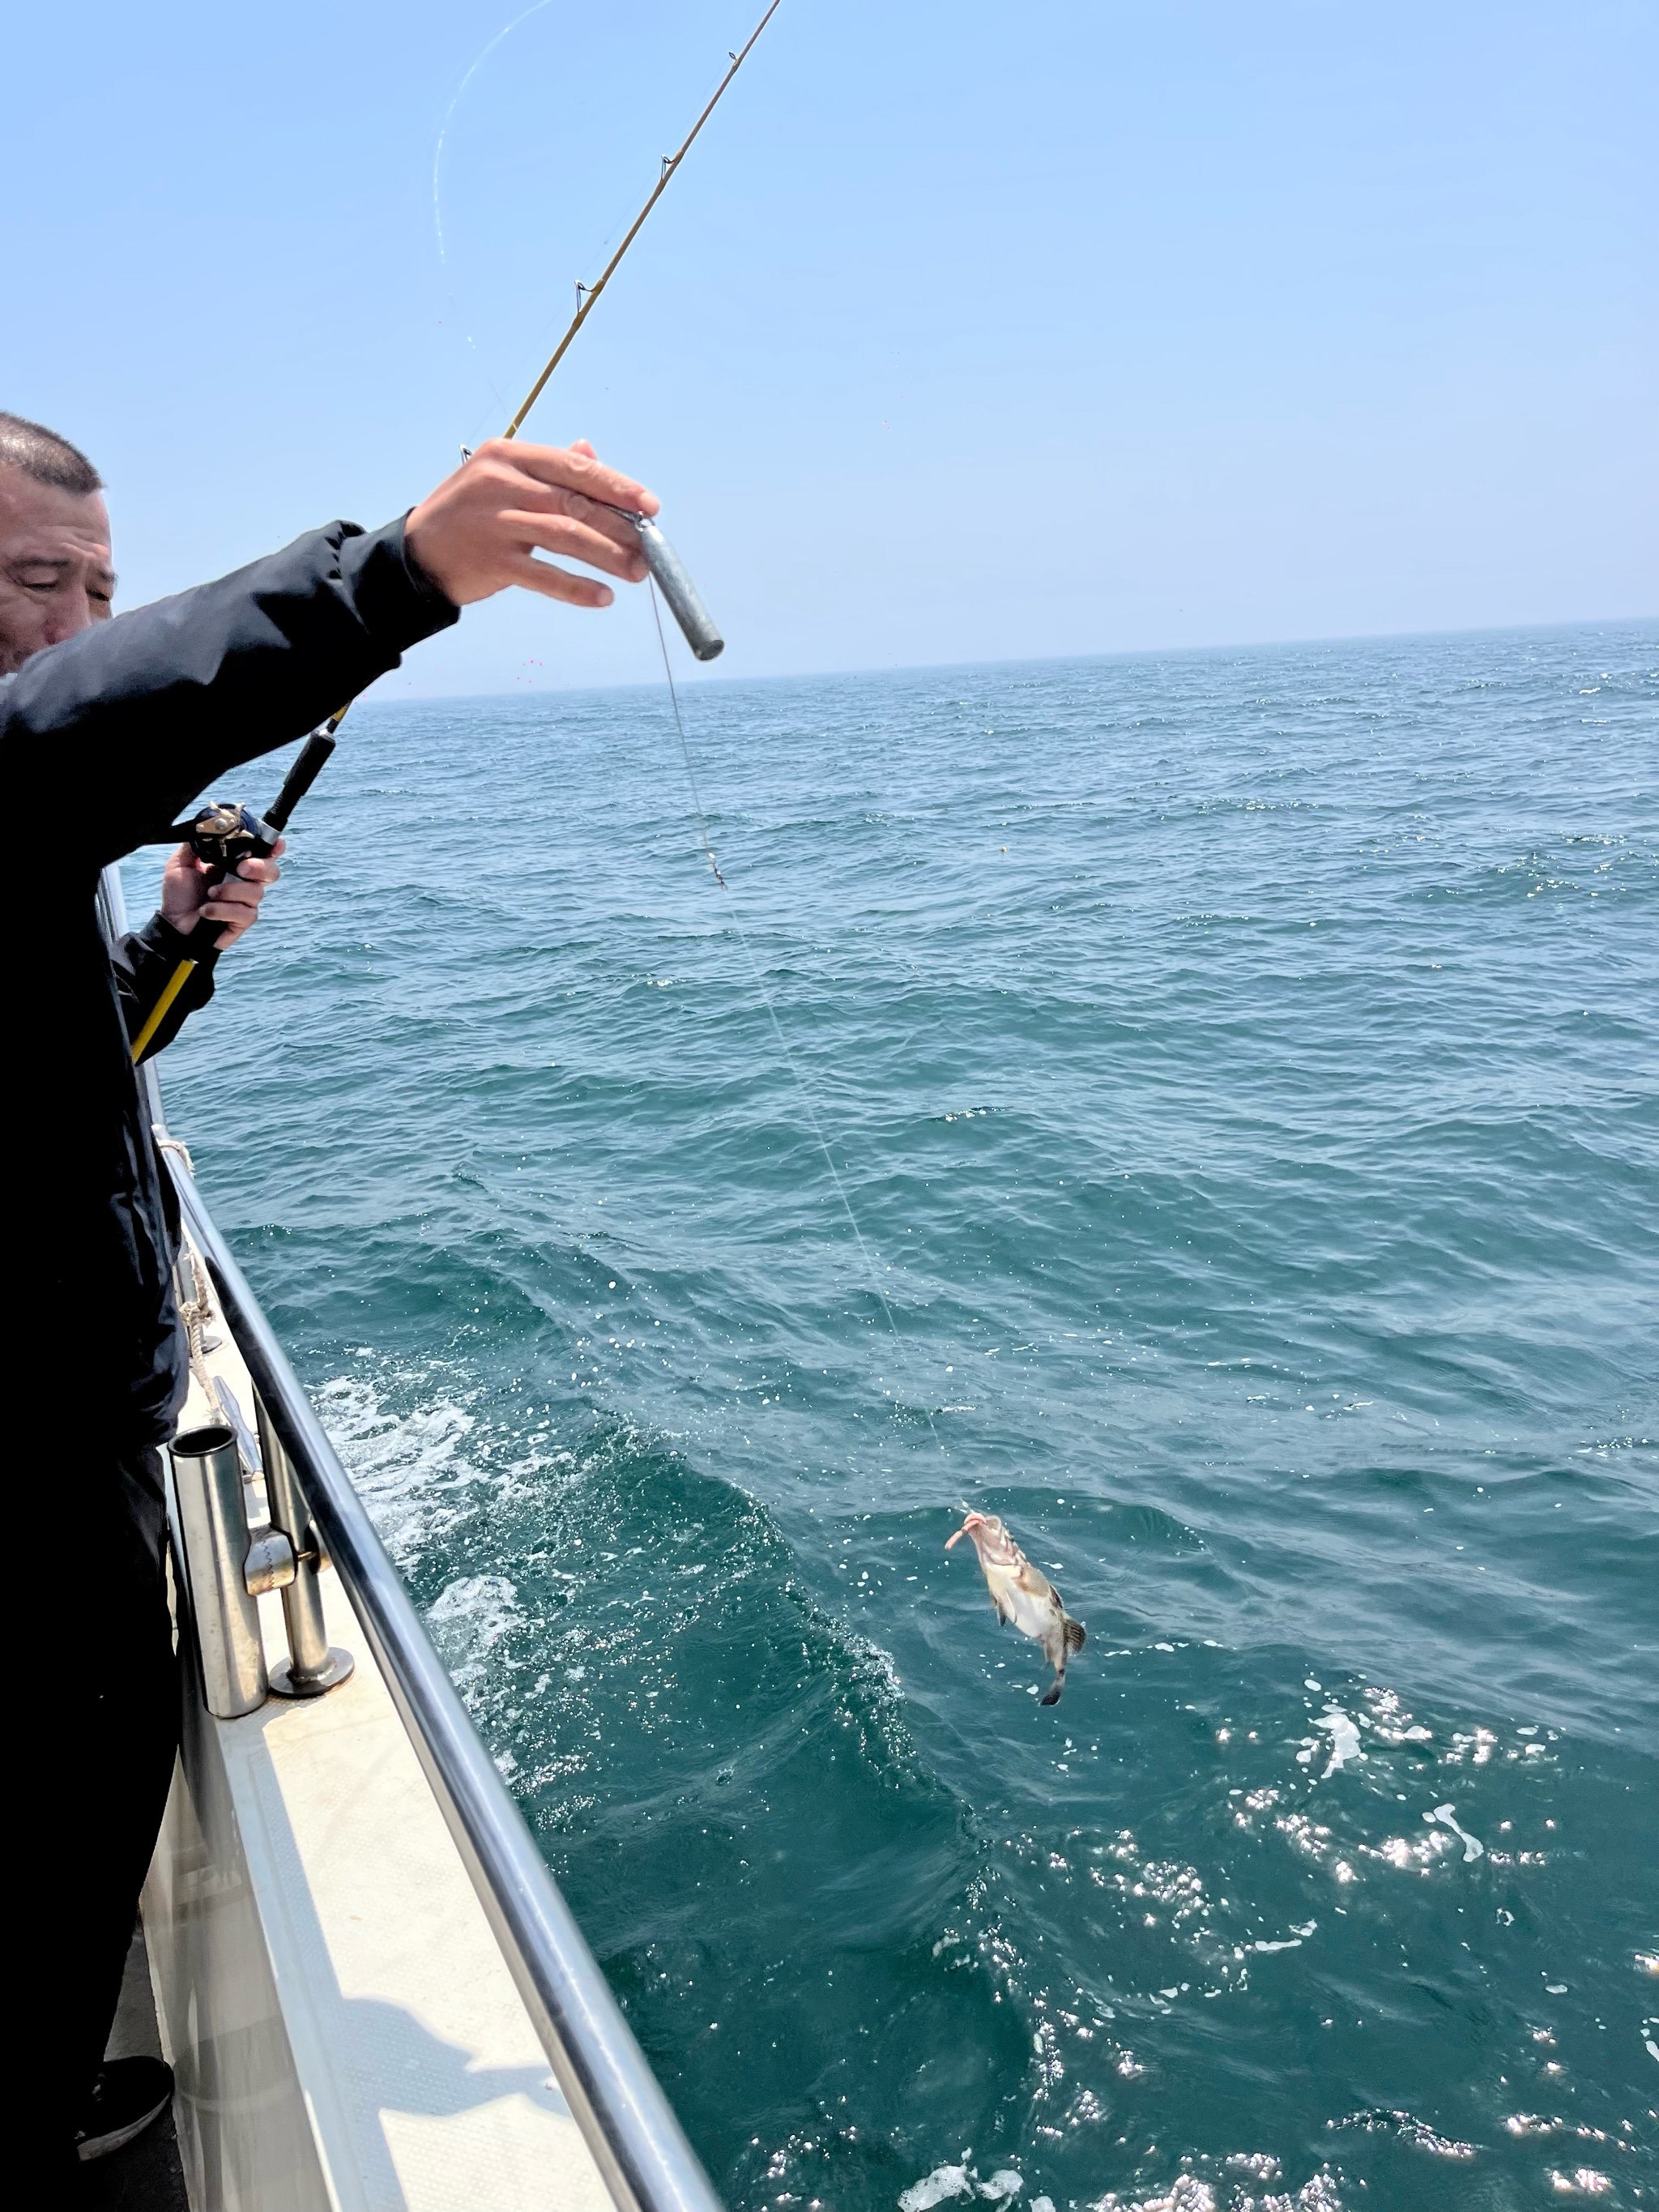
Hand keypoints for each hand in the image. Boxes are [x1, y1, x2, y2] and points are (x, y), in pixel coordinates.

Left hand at [160, 840, 284, 952]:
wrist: (172, 923)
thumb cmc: (179, 895)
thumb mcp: (181, 863)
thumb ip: (196, 844)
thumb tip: (207, 827)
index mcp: (234, 865)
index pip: (262, 853)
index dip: (274, 847)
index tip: (276, 845)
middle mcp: (245, 882)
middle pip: (272, 871)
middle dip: (260, 867)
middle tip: (241, 869)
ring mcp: (246, 902)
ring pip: (256, 892)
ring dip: (230, 891)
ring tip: (210, 894)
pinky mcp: (242, 921)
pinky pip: (244, 913)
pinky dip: (222, 910)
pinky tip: (206, 911)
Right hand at [405, 437, 658, 608]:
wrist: (416, 554)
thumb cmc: (468, 514)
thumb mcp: (500, 477)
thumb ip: (547, 468)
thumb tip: (591, 453)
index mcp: (508, 455)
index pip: (573, 466)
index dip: (616, 486)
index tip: (649, 505)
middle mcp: (501, 483)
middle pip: (574, 502)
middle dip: (620, 526)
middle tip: (650, 548)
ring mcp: (495, 522)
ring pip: (565, 536)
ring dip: (608, 556)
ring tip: (636, 572)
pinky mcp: (491, 561)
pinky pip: (543, 576)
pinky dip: (576, 588)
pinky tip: (602, 597)